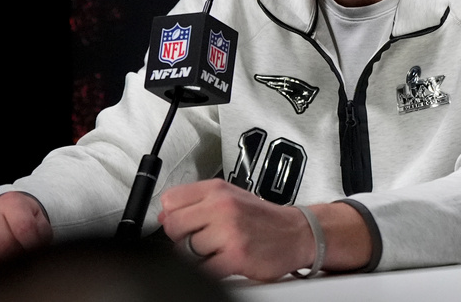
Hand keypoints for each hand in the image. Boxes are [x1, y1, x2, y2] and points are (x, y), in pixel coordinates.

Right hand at [0, 192, 52, 277]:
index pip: (23, 228)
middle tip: (21, 263)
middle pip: (4, 245)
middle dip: (16, 259)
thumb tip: (33, 258)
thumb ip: (39, 238)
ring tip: (7, 266)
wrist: (8, 217)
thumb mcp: (39, 225)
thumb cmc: (25, 223)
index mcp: (11, 202)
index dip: (31, 246)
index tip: (34, 253)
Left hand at [158, 179, 313, 281]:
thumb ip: (196, 203)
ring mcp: (229, 231)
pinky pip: (203, 269)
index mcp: (217, 189)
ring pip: (185, 251)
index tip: (185, 223)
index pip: (170, 200)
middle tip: (201, 240)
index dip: (173, 215)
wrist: (297, 233)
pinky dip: (208, 270)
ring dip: (197, 257)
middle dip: (182, 238)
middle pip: (173, 226)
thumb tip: (163, 215)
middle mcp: (222, 206)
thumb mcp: (230, 197)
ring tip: (216, 251)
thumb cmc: (263, 217)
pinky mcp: (236, 256)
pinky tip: (222, 262)